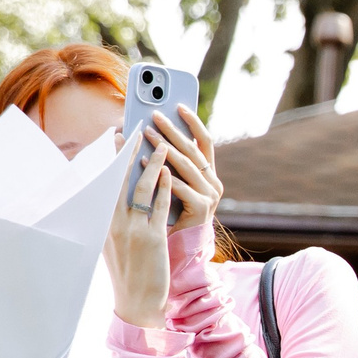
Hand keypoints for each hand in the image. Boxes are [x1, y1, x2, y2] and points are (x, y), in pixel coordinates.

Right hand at [105, 140, 175, 326]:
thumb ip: (116, 219)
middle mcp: (114, 224)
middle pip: (120, 179)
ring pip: (142, 188)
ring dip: (152, 163)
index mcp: (104, 223)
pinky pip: (159, 206)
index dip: (112, 159)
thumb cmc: (129, 273)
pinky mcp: (152, 238)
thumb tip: (119, 195)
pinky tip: (169, 172)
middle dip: (127, 152)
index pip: (107, 183)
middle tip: (133, 128)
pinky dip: (164, 187)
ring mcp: (133, 230)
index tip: (116, 138)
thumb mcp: (114, 243)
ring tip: (161, 143)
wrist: (137, 303)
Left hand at [147, 106, 222, 231]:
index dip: (193, 122)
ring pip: (185, 165)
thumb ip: (168, 168)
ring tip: (147, 134)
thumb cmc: (172, 218)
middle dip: (173, 130)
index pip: (204, 141)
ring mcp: (210, 195)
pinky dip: (162, 175)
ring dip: (164, 147)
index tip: (178, 105)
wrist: (181, 251)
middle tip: (154, 115)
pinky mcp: (201, 208)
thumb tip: (148, 138)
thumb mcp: (172, 187)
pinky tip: (143, 163)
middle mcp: (213, 182)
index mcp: (208, 175)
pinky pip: (179, 186)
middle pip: (192, 149)